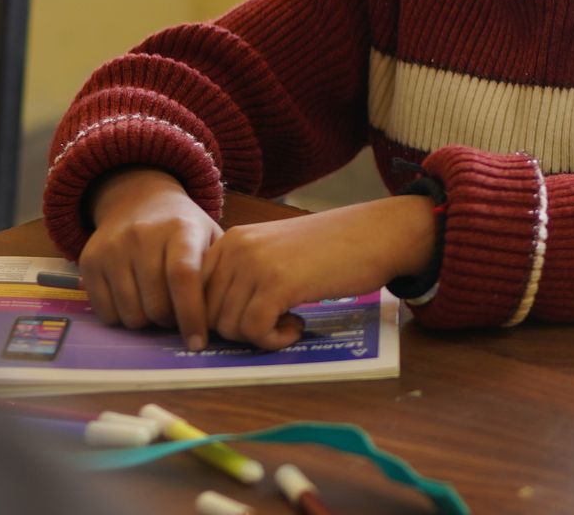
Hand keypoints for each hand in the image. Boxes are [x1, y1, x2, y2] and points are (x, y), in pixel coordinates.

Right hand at [81, 168, 221, 349]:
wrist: (139, 199)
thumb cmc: (183, 228)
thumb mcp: (209, 235)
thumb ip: (217, 270)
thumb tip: (221, 318)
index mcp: (180, 228)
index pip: (183, 277)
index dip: (191, 315)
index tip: (198, 343)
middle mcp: (142, 236)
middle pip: (156, 303)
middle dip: (170, 321)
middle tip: (177, 316)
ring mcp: (112, 248)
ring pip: (130, 313)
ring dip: (147, 322)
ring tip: (157, 306)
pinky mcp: (89, 261)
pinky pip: (105, 312)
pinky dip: (122, 318)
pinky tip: (134, 302)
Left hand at [200, 196, 434, 350]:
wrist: (377, 234)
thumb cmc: (333, 248)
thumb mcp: (276, 254)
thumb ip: (243, 277)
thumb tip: (212, 324)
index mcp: (232, 240)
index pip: (196, 294)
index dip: (214, 320)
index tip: (245, 327)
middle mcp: (237, 248)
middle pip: (209, 315)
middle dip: (239, 331)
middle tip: (274, 324)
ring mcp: (256, 264)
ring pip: (231, 327)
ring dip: (260, 336)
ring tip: (290, 322)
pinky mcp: (278, 284)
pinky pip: (255, 331)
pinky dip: (274, 340)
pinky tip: (298, 326)